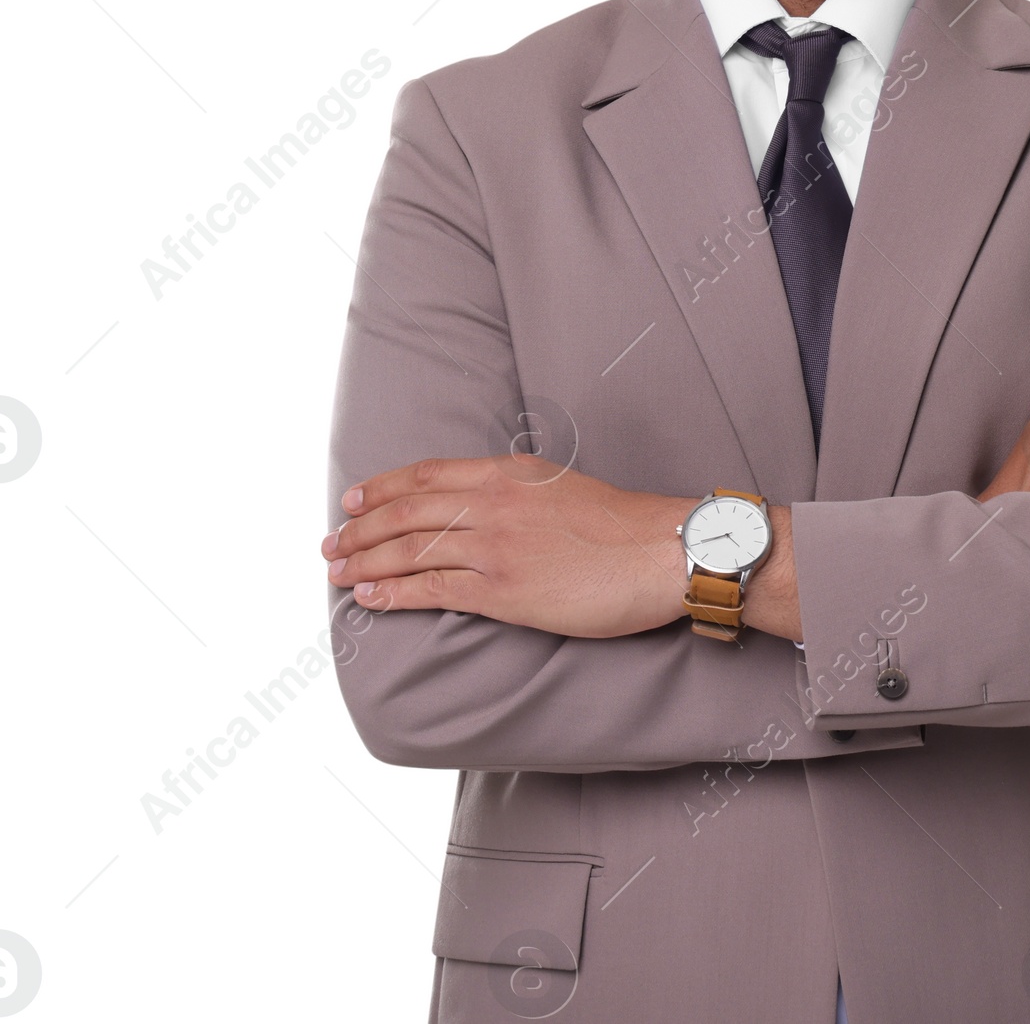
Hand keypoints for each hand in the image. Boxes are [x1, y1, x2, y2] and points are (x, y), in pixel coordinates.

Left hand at [322, 454, 698, 637]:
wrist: (660, 550)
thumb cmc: (621, 524)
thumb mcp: (561, 485)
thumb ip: (518, 490)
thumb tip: (487, 503)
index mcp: (508, 472)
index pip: (426, 475)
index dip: (381, 488)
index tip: (352, 500)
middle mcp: (493, 502)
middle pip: (406, 511)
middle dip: (359, 529)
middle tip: (330, 543)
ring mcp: (495, 546)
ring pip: (409, 549)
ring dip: (363, 561)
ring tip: (335, 573)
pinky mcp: (503, 590)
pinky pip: (431, 589)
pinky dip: (392, 592)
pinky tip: (368, 597)